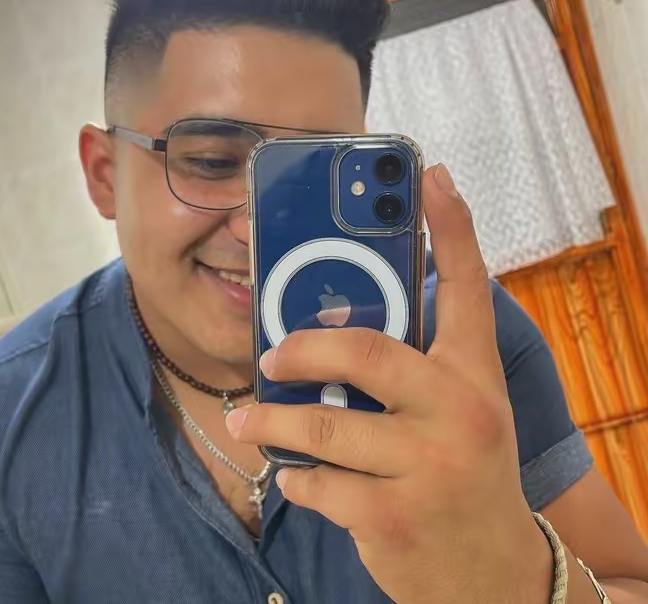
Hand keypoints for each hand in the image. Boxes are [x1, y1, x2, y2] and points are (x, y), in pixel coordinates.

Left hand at [226, 164, 552, 603]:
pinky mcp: (392, 518)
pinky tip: (293, 473)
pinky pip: (317, 482)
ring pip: (322, 426)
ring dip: (271, 419)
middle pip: (364, 352)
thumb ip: (409, 365)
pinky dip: (295, 476)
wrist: (494, 573)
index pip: (466, 287)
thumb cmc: (466, 470)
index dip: (451, 228)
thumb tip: (330, 326)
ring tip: (246, 416)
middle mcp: (459, 411)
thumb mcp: (455, 410)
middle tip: (272, 352)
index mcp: (474, 375)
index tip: (431, 176)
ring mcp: (427, 466)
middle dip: (304, 347)